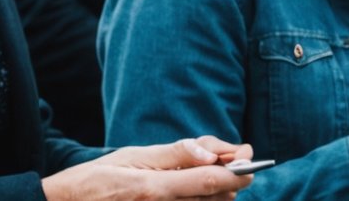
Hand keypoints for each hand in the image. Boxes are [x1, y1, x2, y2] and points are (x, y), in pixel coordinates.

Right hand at [42, 136, 253, 200]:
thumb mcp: (134, 156)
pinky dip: (203, 199)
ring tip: (209, 169)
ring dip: (219, 189)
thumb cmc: (99, 178)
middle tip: (231, 156)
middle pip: (218, 197)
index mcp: (155, 190)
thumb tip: (212, 153)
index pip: (211, 181)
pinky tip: (192, 187)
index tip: (249, 156)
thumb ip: (176, 154)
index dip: (238, 169)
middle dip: (231, 176)